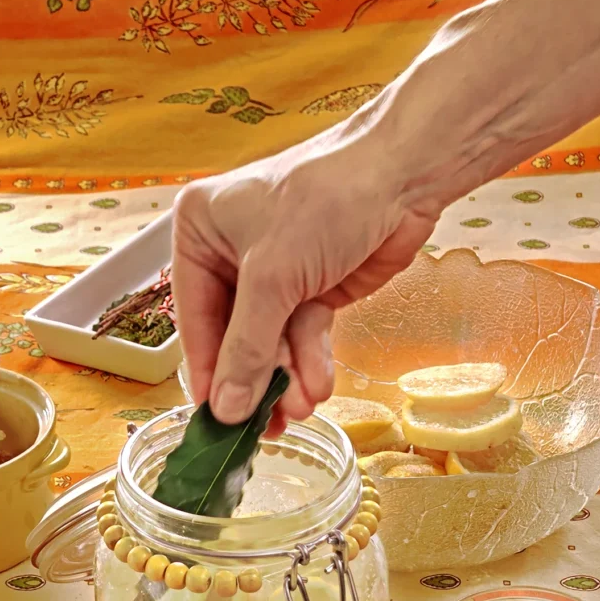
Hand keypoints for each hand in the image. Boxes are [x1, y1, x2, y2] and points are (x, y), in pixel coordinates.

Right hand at [172, 94, 437, 425]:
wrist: (405, 174)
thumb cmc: (326, 198)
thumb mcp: (273, 277)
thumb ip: (247, 349)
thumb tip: (226, 409)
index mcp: (200, 231)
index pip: (194, 315)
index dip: (206, 369)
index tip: (214, 416)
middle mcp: (231, 252)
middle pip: (234, 334)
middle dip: (255, 379)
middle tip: (263, 426)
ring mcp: (275, 272)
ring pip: (272, 341)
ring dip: (286, 378)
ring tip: (299, 409)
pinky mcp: (313, 286)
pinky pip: (302, 335)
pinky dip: (310, 361)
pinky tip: (317, 386)